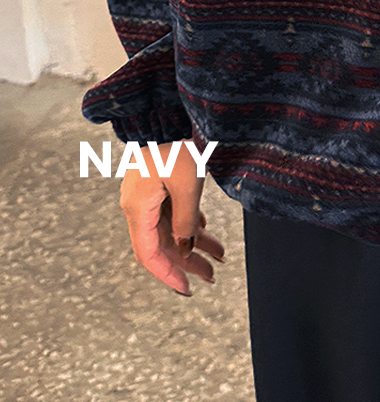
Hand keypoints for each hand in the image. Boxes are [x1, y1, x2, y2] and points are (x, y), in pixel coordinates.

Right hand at [119, 142, 224, 295]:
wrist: (168, 112)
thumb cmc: (178, 142)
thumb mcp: (187, 185)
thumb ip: (186, 220)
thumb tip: (186, 248)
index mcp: (138, 207)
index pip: (149, 254)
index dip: (168, 274)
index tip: (187, 289)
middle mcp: (138, 204)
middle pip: (161, 244)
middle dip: (187, 262)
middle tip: (211, 276)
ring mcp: (146, 195)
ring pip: (169, 229)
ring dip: (193, 244)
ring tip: (218, 257)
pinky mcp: (156, 185)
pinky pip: (172, 213)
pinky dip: (191, 225)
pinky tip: (207, 234)